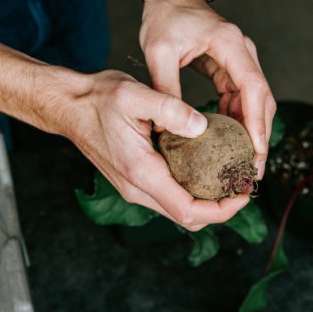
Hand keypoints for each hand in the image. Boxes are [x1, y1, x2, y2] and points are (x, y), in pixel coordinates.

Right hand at [66, 69, 250, 229]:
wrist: (69, 107)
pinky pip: (171, 196)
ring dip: (208, 202)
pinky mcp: (137, 181)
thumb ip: (169, 109)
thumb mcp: (133, 94)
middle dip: (221, 209)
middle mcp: (138, 189)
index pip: (188, 210)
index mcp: (141, 173)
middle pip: (188, 218)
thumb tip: (202, 126)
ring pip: (180, 210)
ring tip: (231, 178)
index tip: (244, 194)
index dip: (222, 210)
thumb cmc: (97, 99)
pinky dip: (194, 191)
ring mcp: (136, 188)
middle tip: (244, 185)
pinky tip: (208, 168)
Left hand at [140, 0, 276, 179]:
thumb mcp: (158, 49)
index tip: (256, 150)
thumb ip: (165, 87)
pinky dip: (239, 121)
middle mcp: (242, 52)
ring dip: (252, 132)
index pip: (253, 87)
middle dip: (261, 135)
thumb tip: (166, 128)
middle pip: (263, 99)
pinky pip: (241, 99)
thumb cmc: (164, 16)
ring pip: (256, 102)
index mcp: (230, 44)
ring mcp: (240, 60)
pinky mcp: (232, 68)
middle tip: (255, 169)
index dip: (256, 122)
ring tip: (246, 164)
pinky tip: (231, 142)